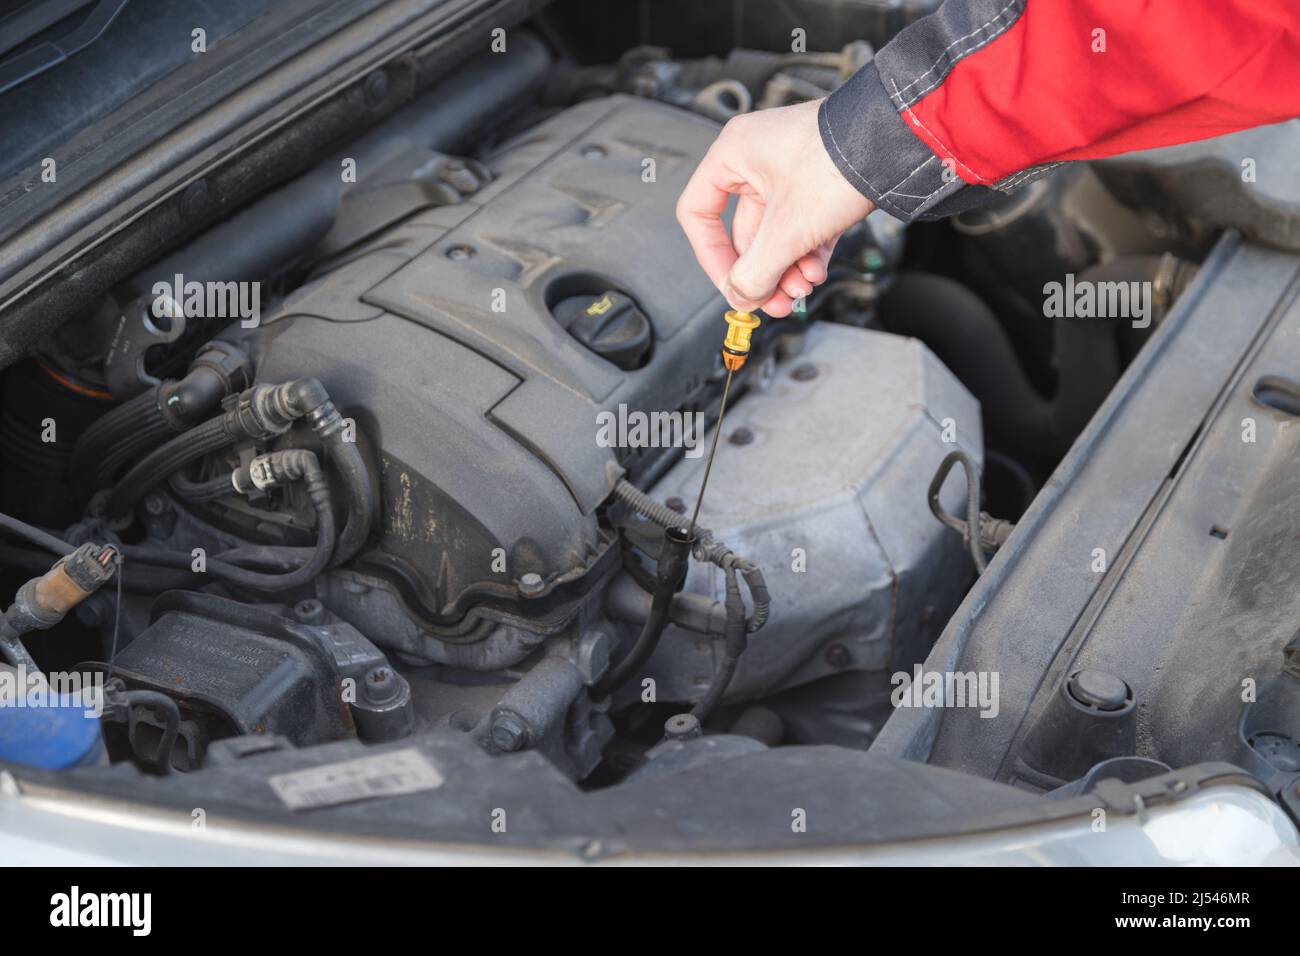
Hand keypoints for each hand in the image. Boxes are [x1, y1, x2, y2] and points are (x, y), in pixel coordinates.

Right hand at [676, 98, 874, 317]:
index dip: (711, 258)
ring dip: (787, 267)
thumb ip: (754, 271)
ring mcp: (791, 169)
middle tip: (773, 301)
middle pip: (744, 232)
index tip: (732, 286)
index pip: (699, 214)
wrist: (897, 144)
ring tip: (803, 286)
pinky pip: (803, 225)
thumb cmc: (839, 162)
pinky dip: (808, 252)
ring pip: (777, 232)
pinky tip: (817, 271)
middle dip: (763, 271)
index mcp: (734, 154)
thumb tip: (741, 297)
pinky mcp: (820, 181)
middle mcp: (758, 158)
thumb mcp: (786, 230)